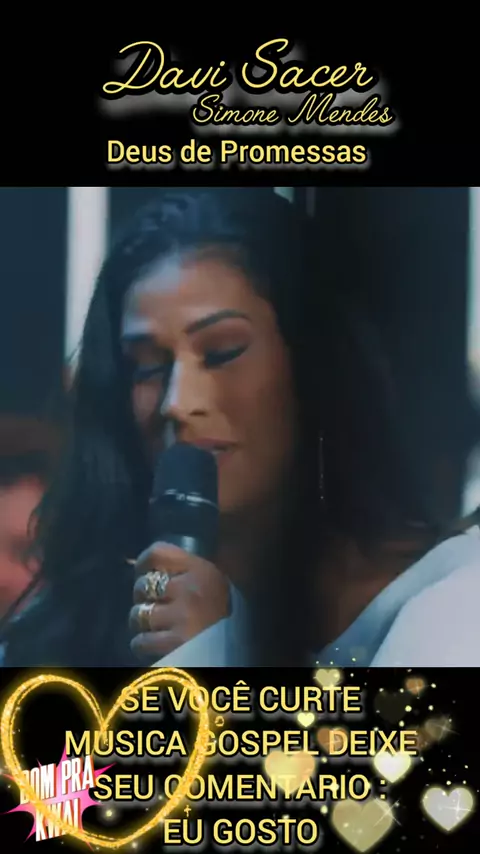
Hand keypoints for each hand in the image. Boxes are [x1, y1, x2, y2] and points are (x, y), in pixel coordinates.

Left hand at [128, 542, 230, 660]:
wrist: (241, 647)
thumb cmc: (227, 613)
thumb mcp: (213, 583)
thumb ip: (187, 573)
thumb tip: (150, 569)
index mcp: (201, 570)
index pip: (159, 553)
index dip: (143, 562)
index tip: (142, 571)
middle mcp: (190, 588)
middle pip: (143, 585)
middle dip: (142, 597)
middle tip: (151, 605)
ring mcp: (182, 615)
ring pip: (138, 613)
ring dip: (141, 622)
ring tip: (152, 626)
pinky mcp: (176, 642)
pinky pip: (141, 641)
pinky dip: (141, 644)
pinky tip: (151, 644)